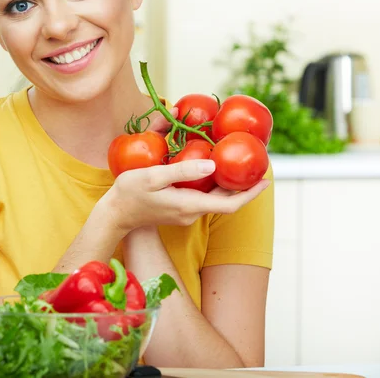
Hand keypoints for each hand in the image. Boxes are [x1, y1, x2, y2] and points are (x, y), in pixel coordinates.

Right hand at [100, 107, 270, 233]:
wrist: (114, 214)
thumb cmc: (129, 193)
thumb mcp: (153, 176)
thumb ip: (182, 171)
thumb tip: (213, 164)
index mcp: (189, 205)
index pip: (230, 205)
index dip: (250, 194)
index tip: (266, 180)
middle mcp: (191, 213)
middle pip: (226, 203)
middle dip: (244, 188)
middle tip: (256, 168)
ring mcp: (185, 214)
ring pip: (215, 201)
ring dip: (230, 187)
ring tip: (240, 167)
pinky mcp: (179, 211)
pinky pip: (204, 199)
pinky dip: (214, 187)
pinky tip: (215, 172)